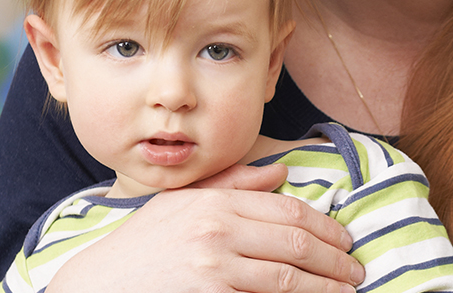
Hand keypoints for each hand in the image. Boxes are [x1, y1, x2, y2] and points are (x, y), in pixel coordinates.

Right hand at [46, 163, 364, 292]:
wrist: (96, 287)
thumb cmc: (139, 248)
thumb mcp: (180, 204)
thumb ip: (232, 185)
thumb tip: (281, 171)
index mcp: (215, 202)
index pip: (286, 209)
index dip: (324, 226)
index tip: (344, 239)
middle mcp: (217, 229)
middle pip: (295, 241)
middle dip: (334, 258)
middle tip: (356, 269)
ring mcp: (214, 267)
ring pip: (288, 276)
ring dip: (326, 286)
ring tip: (347, 291)